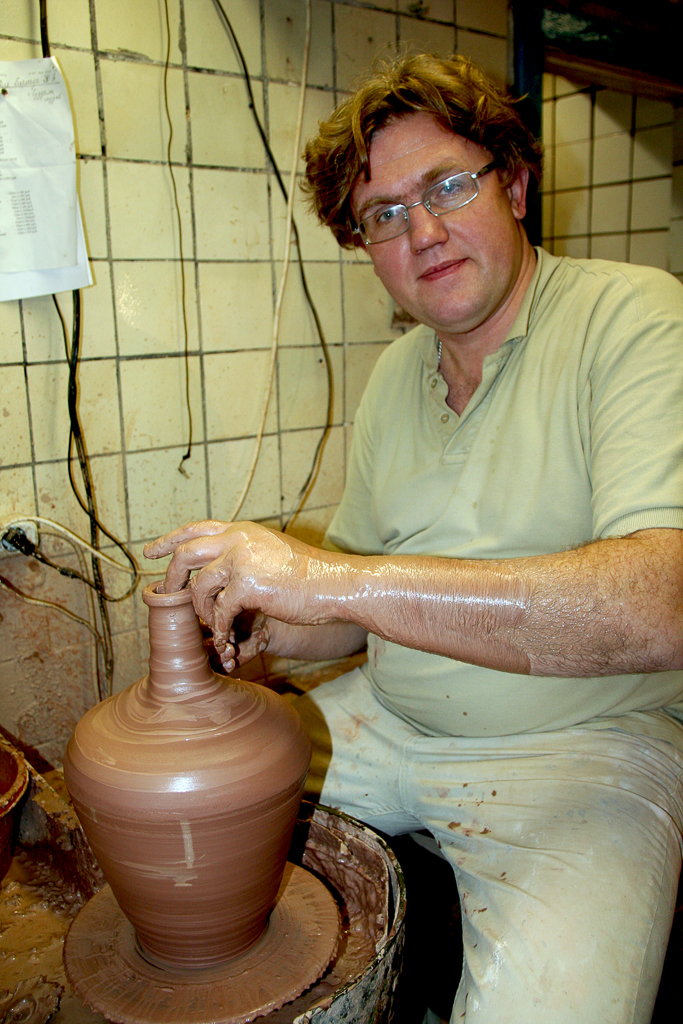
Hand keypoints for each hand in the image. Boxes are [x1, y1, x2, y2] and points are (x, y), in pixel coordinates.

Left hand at [143, 520, 329, 650]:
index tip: (150, 552)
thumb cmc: (309, 576)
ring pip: (199, 587)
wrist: (335, 584)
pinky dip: (220, 630)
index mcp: (242, 530)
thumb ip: (244, 555)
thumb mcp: (271, 552)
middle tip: (170, 597)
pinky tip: (228, 640)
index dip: (169, 540)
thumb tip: (217, 574)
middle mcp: (238, 539)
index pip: (195, 529)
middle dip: (173, 578)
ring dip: (201, 612)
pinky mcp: (247, 585)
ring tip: (212, 625)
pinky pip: (219, 612)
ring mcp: (241, 560)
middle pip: (186, 554)